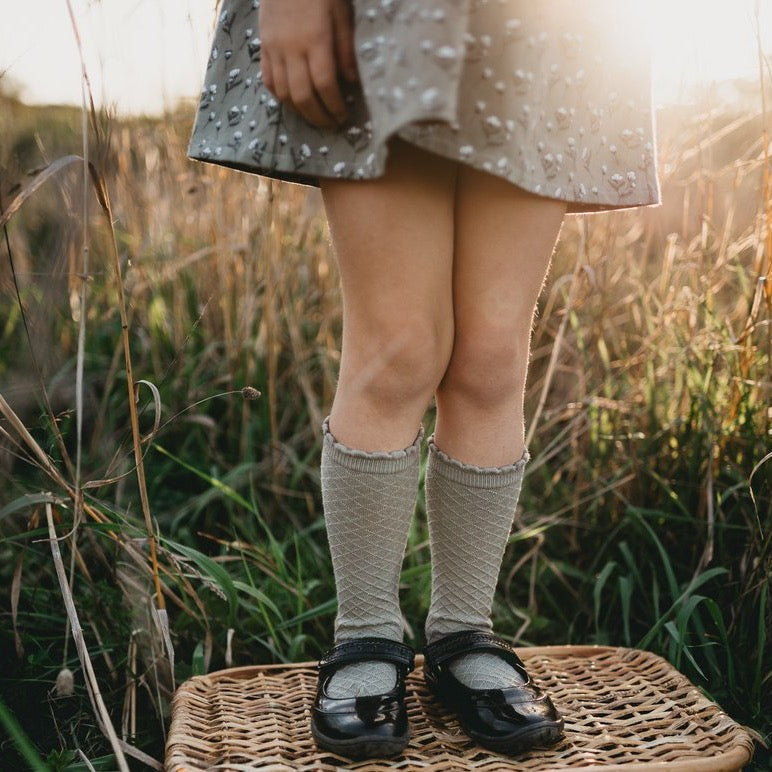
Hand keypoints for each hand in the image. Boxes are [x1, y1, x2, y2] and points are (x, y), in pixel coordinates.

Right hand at [259, 0, 357, 127]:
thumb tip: (352, 83)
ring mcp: (274, 49)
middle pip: (303, 96)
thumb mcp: (342, 14)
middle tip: (331, 125)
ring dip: (300, 112)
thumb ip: (346, 49)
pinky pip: (268, 80)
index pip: (325, 85)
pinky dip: (281, 97)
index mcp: (315, 40)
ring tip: (314, 118)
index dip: (335, 106)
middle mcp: (292, 49)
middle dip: (318, 117)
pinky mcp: (263, 47)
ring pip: (284, 93)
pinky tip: (293, 103)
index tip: (344, 117)